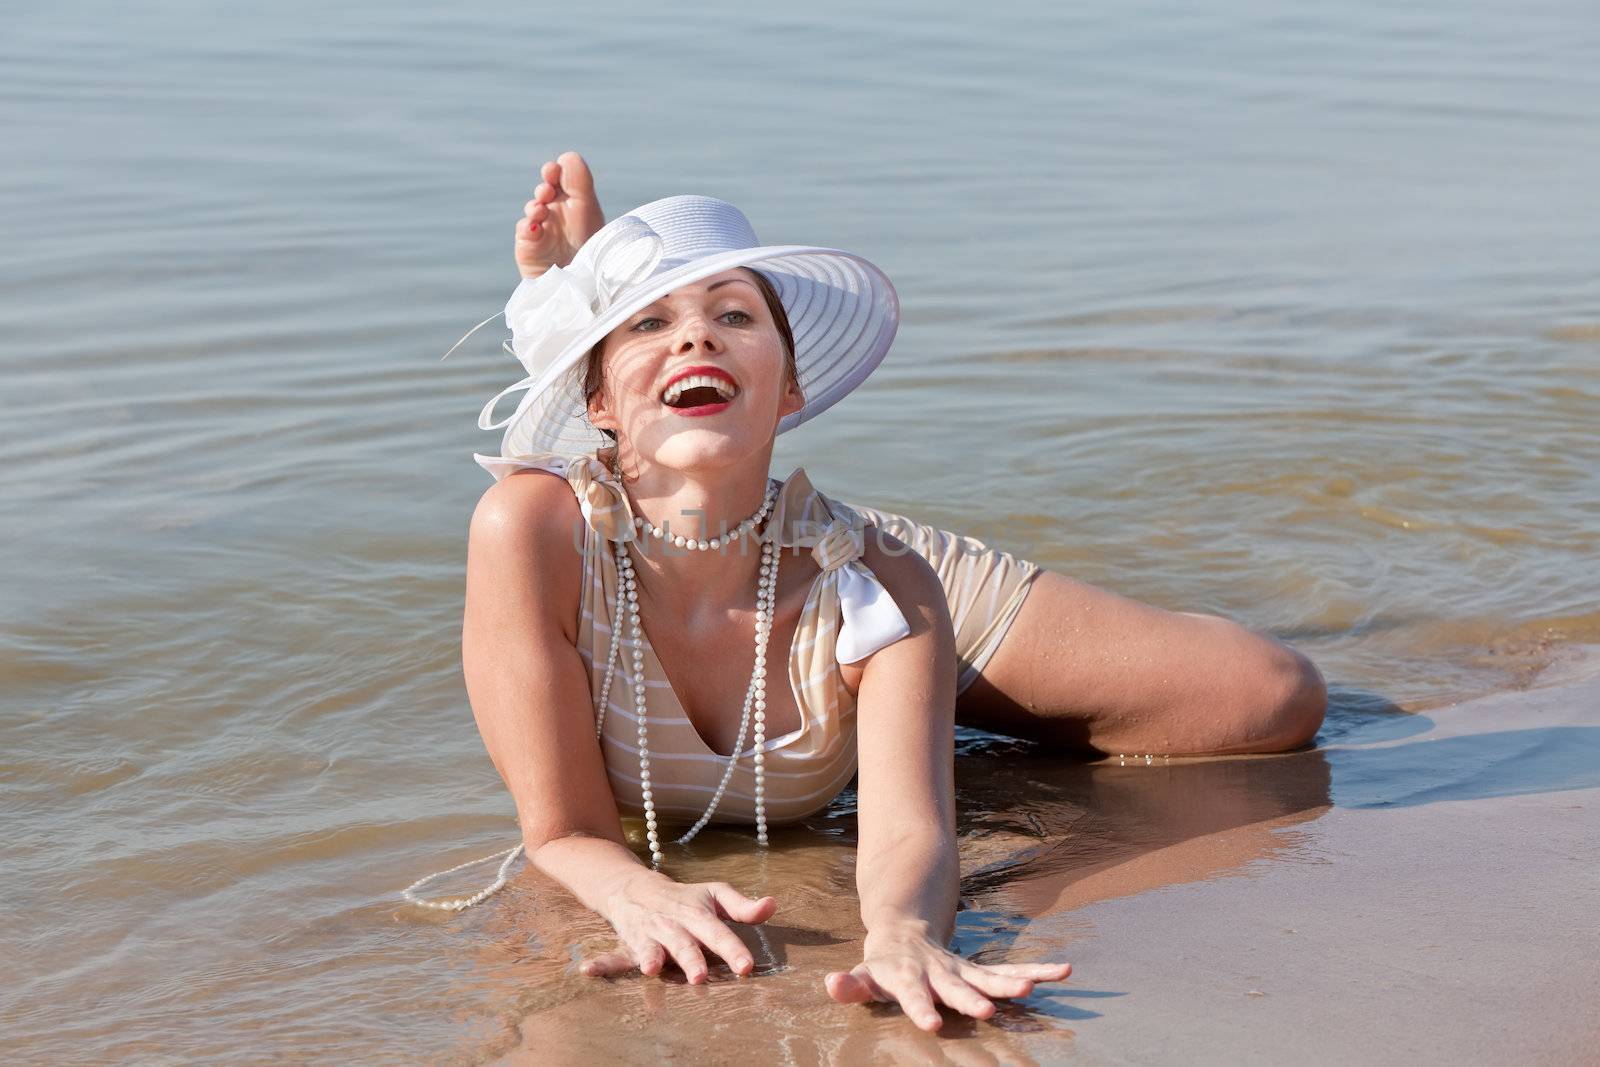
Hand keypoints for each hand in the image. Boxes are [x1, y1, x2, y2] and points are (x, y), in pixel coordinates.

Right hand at [514, 151, 605, 278]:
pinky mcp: (529, 247)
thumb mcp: (588, 211)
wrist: (583, 287)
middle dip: (546, 185)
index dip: (557, 170)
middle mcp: (558, 213)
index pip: (562, 178)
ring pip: (533, 208)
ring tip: (542, 209)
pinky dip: (528, 226)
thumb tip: (566, 156)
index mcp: (575, 203)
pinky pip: (524, 231)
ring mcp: (542, 229)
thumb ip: (580, 182)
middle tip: (549, 190)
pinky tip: (535, 226)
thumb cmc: (590, 248)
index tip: (555, 170)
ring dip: (536, 205)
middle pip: (545, 190)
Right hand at [579, 871, 777, 983]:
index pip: (718, 932)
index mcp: (697, 914)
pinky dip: (601, 964)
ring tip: (651, 968)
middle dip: (691, 959)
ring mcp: (649, 935)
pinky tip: (588, 970)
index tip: (746, 966)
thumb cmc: (686, 898)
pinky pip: (612, 955)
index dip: (733, 949)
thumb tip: (773, 905)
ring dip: (650, 958)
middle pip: (683, 943)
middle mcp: (673, 925)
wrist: (636, 887)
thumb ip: (744, 906)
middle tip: (700, 977)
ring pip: (650, 949)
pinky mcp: (629, 944)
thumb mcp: (716, 895)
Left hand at [825, 924, 1071, 1031]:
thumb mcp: (864, 975)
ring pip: (991, 976)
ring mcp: (962, 970)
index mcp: (908, 974)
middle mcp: (940, 971)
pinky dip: (1038, 972)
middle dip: (972, 999)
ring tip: (1035, 986)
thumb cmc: (882, 964)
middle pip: (957, 986)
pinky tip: (1064, 971)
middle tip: (988, 1012)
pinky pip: (1011, 974)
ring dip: (1013, 982)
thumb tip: (831, 985)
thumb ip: (850, 985)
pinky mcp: (980, 972)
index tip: (933, 1025)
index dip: (921, 1007)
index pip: (913, 993)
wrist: (905, 930)